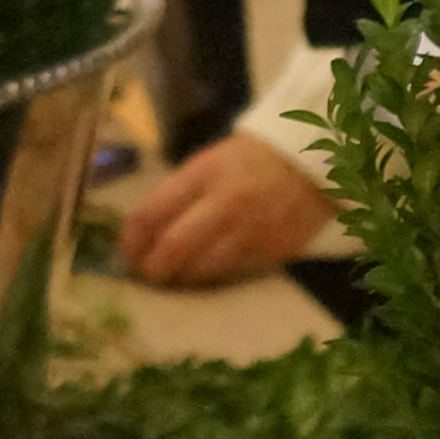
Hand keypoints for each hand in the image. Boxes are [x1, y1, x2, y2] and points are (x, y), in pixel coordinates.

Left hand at [120, 132, 335, 285]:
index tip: (127, 251)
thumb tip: (145, 231)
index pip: (152, 212)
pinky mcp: (273, 252)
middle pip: (174, 248)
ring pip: (202, 269)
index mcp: (203, 174)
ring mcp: (251, 231)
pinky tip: (205, 273)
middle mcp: (225, 203)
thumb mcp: (209, 163)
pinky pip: (232, 273)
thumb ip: (178, 194)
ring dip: (181, 278)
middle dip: (152, 268)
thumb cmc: (252, 160)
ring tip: (173, 276)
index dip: (132, 240)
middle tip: (146, 273)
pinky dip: (213, 277)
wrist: (312, 162)